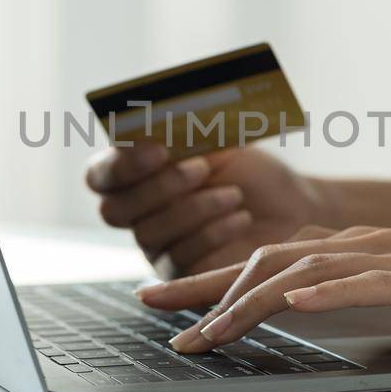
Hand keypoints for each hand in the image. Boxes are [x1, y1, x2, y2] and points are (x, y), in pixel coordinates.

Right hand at [85, 144, 329, 276]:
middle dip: (157, 187)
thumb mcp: (220, 144)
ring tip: (233, 194)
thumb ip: (184, 134)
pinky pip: (179, 257)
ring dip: (193, 209)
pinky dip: (211, 233)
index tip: (159, 148)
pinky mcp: (180, 275)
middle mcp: (137, 213)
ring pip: (148, 233)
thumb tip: (160, 117)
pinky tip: (240, 216)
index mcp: (135, 175)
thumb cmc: (250, 173)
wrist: (291, 209)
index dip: (121, 164)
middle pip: (113, 210)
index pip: (100, 175)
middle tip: (200, 168)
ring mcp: (156, 246)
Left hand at [136, 226, 390, 352]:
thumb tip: (292, 309)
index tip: (160, 301)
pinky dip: (328, 291)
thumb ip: (353, 292)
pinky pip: (371, 282)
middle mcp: (366, 244)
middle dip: (206, 287)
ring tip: (211, 328)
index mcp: (355, 249)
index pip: (266, 261)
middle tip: (156, 311)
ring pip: (308, 270)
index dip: (207, 279)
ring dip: (251, 300)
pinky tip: (297, 304)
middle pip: (268, 259)